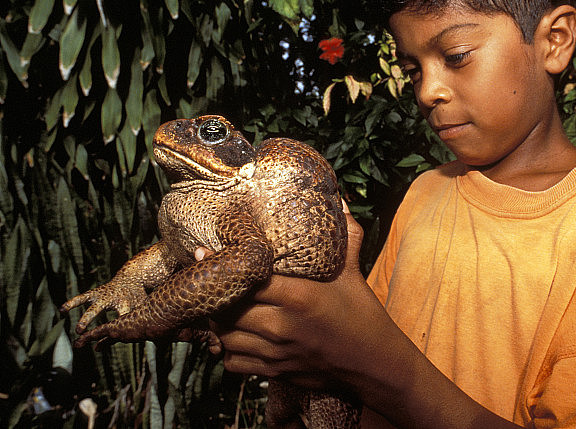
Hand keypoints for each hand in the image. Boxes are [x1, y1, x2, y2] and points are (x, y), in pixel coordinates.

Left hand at [197, 203, 520, 428]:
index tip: (202, 253)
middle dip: (212, 295)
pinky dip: (226, 351)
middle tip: (202, 280)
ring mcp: (277, 352)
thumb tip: (343, 202)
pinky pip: (233, 363)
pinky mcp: (274, 372)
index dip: (222, 267)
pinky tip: (232, 336)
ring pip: (225, 337)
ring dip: (216, 323)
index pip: (248, 280)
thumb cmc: (363, 316)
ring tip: (212, 306)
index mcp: (301, 296)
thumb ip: (348, 236)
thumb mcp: (355, 274)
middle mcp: (283, 325)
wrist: (373, 365)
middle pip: (228, 309)